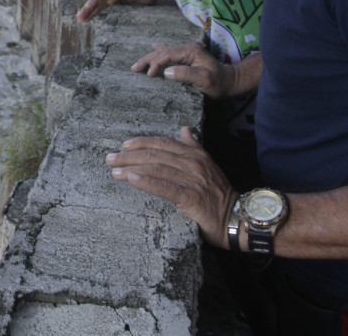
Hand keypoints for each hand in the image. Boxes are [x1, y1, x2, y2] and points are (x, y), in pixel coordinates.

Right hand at [76, 0, 166, 21]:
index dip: (94, 0)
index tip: (86, 8)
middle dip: (88, 8)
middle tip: (79, 18)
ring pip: (99, 4)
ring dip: (89, 11)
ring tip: (80, 20)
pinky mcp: (117, 2)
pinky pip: (103, 7)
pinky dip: (95, 12)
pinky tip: (89, 19)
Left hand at [106, 127, 236, 248]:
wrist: (236, 217)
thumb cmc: (219, 193)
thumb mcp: (208, 165)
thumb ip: (194, 147)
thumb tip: (185, 130)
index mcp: (195, 154)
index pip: (163, 143)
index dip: (142, 143)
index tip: (124, 146)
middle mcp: (193, 164)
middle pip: (155, 155)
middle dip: (129, 156)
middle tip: (110, 159)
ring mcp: (192, 180)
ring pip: (157, 169)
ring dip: (132, 168)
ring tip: (115, 171)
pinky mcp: (191, 197)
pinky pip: (165, 187)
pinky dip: (146, 182)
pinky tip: (132, 180)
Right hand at [132, 42, 230, 98]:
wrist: (231, 82)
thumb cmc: (219, 83)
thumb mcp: (204, 79)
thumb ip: (186, 74)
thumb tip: (166, 72)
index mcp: (190, 51)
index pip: (167, 55)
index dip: (156, 63)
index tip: (149, 75)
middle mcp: (188, 49)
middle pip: (163, 52)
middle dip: (147, 60)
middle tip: (134, 68)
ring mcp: (188, 52)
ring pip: (164, 52)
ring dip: (151, 58)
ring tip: (138, 64)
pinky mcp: (188, 57)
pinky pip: (170, 52)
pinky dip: (160, 51)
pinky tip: (154, 47)